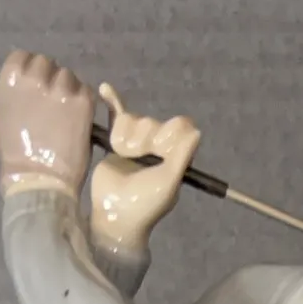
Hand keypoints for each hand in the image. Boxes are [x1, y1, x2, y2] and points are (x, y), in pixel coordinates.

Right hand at [0, 50, 95, 196]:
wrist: (39, 178)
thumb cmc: (18, 153)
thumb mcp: (5, 113)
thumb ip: (17, 91)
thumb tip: (29, 81)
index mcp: (11, 79)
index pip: (24, 57)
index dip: (32, 70)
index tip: (36, 86)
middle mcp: (35, 77)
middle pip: (48, 63)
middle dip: (51, 80)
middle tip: (53, 104)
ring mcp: (60, 88)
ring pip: (69, 76)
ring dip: (69, 91)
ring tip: (66, 116)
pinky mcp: (82, 101)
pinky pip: (87, 91)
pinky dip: (84, 103)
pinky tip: (78, 120)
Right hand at [89, 82, 201, 256]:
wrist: (115, 214)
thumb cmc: (145, 203)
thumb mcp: (169, 182)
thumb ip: (182, 157)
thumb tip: (196, 131)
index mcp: (176, 155)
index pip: (179, 125)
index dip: (168, 133)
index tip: (160, 149)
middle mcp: (158, 146)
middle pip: (152, 122)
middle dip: (143, 140)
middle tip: (137, 160)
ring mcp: (136, 143)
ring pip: (132, 120)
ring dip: (126, 137)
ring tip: (122, 156)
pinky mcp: (116, 141)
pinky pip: (116, 115)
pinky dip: (112, 101)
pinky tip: (106, 89)